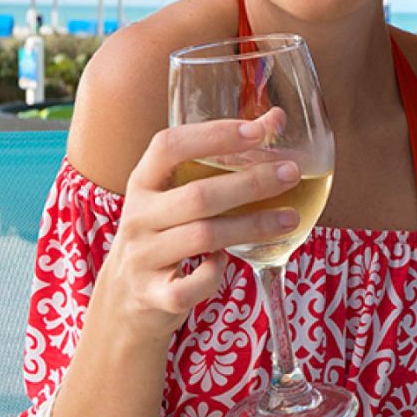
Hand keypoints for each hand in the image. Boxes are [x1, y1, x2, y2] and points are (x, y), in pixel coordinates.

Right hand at [92, 110, 301, 338]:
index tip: (257, 130)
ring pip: (203, 238)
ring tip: (290, 218)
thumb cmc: (164, 234)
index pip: (168, 146)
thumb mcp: (176, 195)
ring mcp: (142, 258)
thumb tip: (275, 118)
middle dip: (250, 183)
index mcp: (142, 182)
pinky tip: (229, 262)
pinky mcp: (153, 296)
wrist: (125, 299)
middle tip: (291, 173)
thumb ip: (219, 162)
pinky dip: (216, 275)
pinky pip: (192, 285)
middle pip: (197, 195)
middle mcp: (138, 217)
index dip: (213, 135)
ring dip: (252, 226)